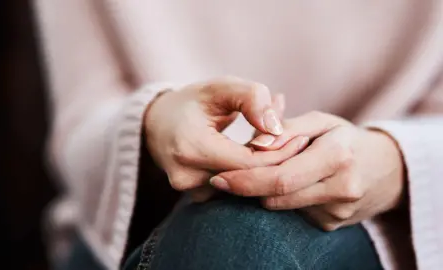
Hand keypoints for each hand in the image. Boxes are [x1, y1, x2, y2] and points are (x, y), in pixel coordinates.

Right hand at [144, 77, 308, 200]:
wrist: (157, 124)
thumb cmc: (192, 102)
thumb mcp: (221, 87)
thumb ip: (252, 99)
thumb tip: (276, 129)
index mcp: (191, 147)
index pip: (249, 162)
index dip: (279, 152)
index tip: (300, 138)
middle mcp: (187, 176)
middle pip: (249, 178)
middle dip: (275, 161)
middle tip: (298, 142)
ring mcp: (189, 190)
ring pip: (243, 186)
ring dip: (262, 167)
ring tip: (277, 143)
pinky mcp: (195, 197)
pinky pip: (232, 188)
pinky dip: (248, 173)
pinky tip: (256, 154)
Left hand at [210, 111, 405, 229]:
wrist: (387, 170)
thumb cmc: (346, 138)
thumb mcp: (321, 121)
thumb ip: (287, 129)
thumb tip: (255, 144)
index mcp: (338, 157)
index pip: (280, 178)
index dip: (245, 181)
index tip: (219, 178)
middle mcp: (341, 189)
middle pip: (277, 197)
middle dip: (246, 188)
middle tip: (223, 179)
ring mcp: (337, 212)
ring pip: (282, 206)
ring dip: (265, 191)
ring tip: (268, 172)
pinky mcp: (331, 224)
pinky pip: (293, 213)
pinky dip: (283, 199)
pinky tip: (291, 184)